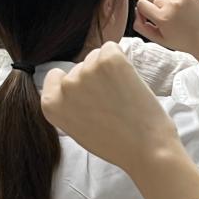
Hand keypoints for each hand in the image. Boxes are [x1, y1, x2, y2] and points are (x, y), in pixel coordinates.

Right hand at [41, 42, 182, 172]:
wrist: (147, 150)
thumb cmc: (117, 145)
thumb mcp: (78, 129)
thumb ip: (69, 107)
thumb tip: (71, 86)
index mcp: (51, 104)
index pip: (56, 77)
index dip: (76, 84)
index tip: (90, 96)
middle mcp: (65, 86)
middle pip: (80, 67)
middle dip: (96, 79)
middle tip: (113, 104)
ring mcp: (87, 72)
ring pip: (97, 57)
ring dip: (110, 71)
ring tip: (123, 98)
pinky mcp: (110, 61)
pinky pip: (112, 48)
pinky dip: (123, 61)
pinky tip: (130, 84)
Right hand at [134, 0, 198, 58]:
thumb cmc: (184, 41)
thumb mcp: (160, 40)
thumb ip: (143, 28)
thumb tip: (135, 14)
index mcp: (163, 18)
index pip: (141, 4)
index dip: (145, 12)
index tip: (152, 18)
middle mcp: (172, 5)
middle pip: (156, 0)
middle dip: (161, 10)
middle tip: (172, 21)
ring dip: (172, 4)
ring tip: (182, 17)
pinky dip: (181, 1)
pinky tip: (188, 11)